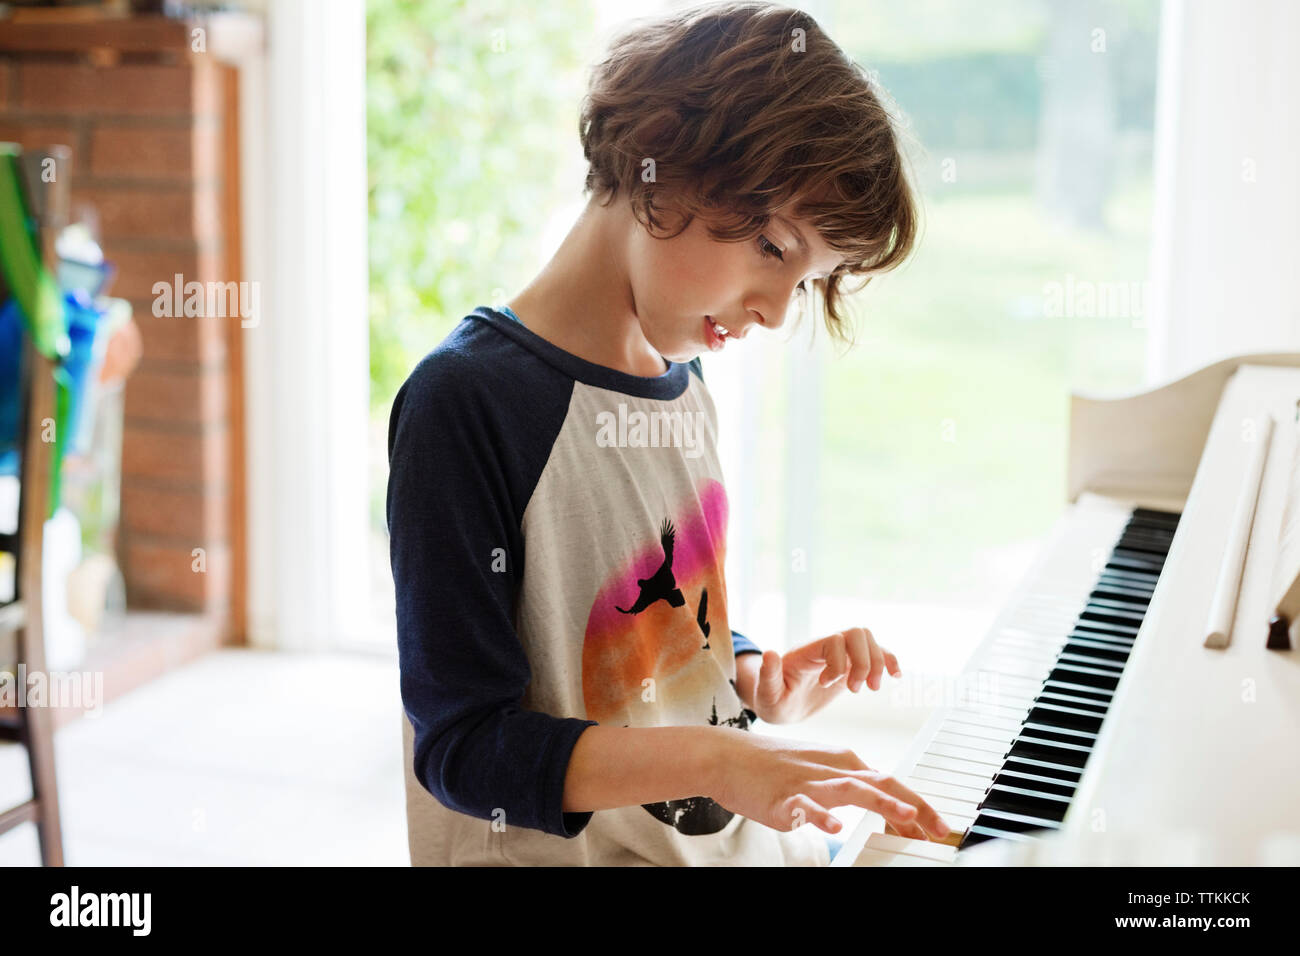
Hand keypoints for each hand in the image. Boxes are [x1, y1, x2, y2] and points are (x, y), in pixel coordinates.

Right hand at [705, 728, 950, 841]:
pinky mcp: (783, 797)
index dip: (919, 806)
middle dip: (915, 807)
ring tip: (905, 817)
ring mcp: (808, 782)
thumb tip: (890, 812)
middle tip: (940, 829)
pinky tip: (834, 827)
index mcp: (844, 762)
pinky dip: (821, 816)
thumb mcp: (820, 773)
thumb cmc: (775, 766)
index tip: (939, 828)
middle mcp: (832, 768)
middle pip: (882, 784)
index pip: (891, 782)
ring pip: (851, 789)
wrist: (727, 756)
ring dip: (881, 803)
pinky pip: (804, 807)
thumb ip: (854, 790)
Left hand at [749, 626, 899, 723]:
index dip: (837, 663)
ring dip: (877, 663)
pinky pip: (875, 653)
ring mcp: (840, 655)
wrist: (780, 703)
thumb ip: (768, 676)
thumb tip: (769, 653)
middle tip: (855, 690)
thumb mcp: (766, 694)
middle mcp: (826, 647)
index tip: (825, 685)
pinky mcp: (850, 665)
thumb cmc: (772, 700)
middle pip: (857, 633)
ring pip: (869, 640)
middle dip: (864, 662)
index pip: (834, 641)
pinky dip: (888, 661)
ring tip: (872, 688)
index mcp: (807, 651)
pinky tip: (895, 676)